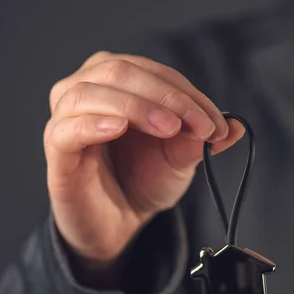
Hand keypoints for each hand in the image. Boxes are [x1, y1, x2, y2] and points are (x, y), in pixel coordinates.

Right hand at [44, 50, 244, 263]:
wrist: (118, 223)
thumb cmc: (142, 181)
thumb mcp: (179, 159)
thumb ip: (200, 139)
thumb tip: (236, 124)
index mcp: (118, 84)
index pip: (153, 72)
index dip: (187, 93)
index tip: (216, 123)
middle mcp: (87, 91)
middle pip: (120, 71)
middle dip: (166, 96)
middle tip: (198, 125)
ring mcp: (66, 119)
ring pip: (90, 92)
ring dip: (135, 105)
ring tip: (168, 127)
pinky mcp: (57, 152)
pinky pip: (66, 129)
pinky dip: (93, 123)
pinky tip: (119, 128)